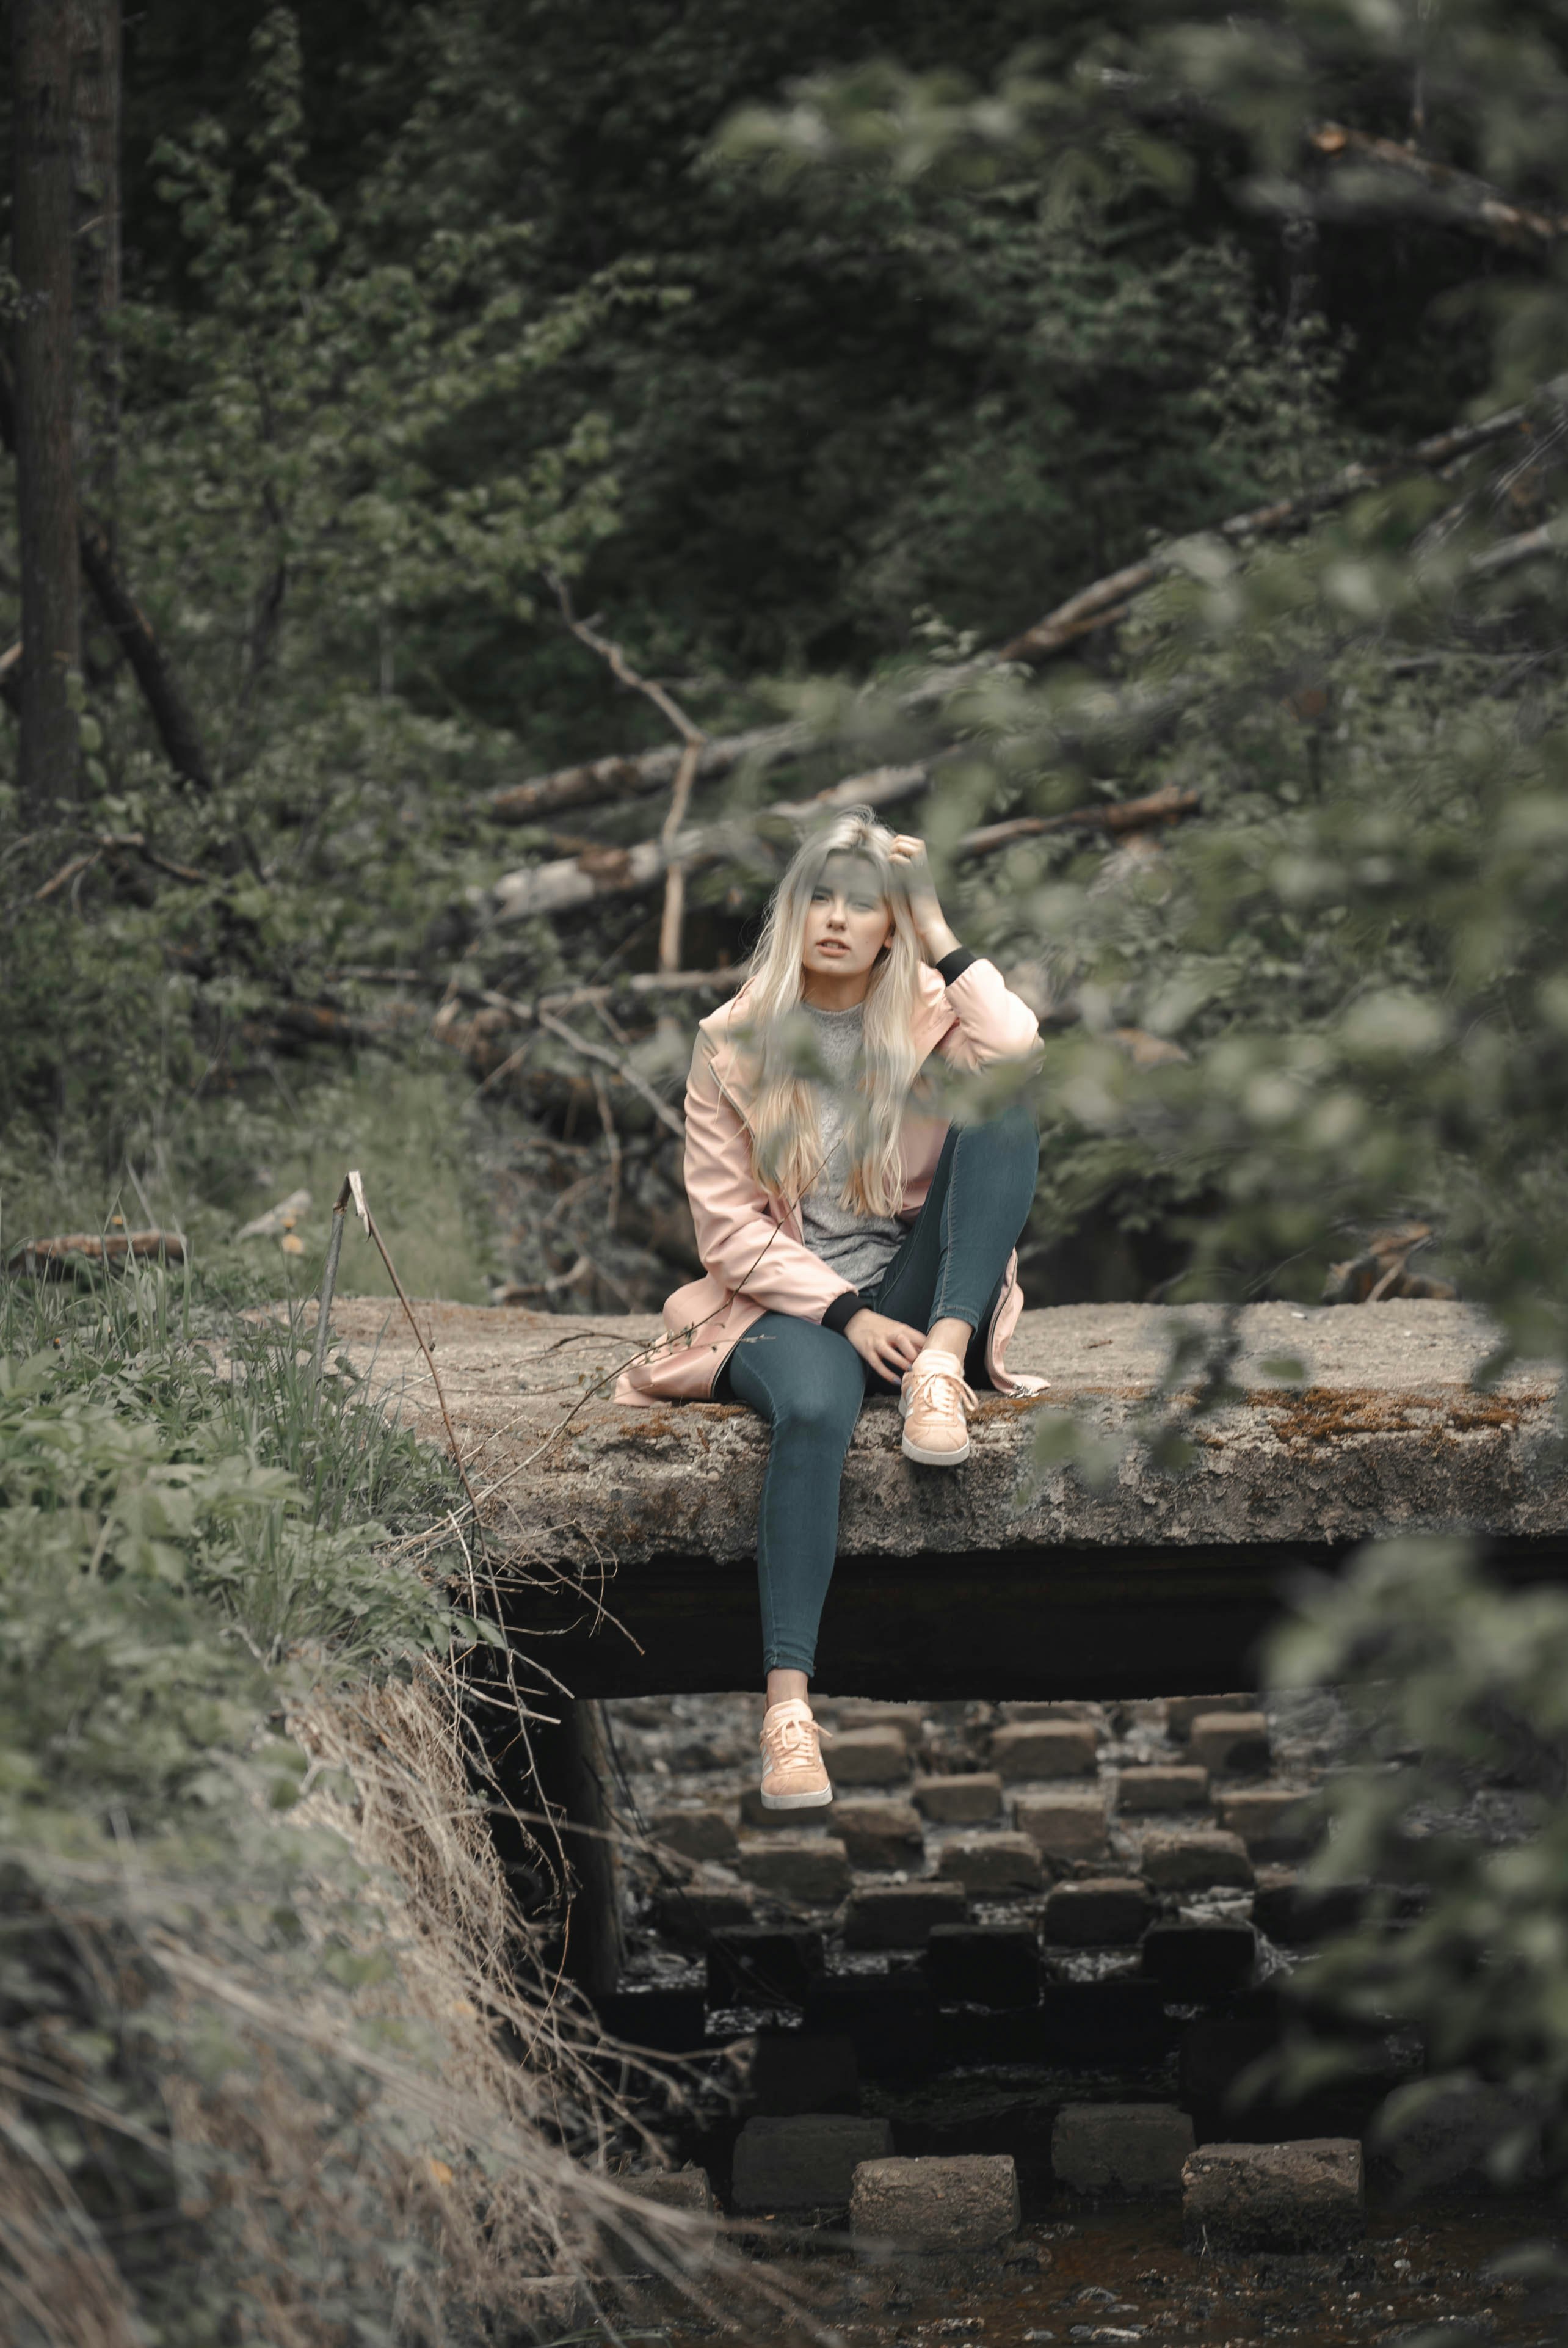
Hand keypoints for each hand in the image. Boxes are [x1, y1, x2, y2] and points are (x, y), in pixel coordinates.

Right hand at [844, 1307, 925, 1381]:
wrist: (856, 1319)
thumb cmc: (881, 1326)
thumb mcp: (898, 1328)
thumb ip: (911, 1341)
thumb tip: (929, 1354)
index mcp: (901, 1328)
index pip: (918, 1338)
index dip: (928, 1349)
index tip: (936, 1360)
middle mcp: (889, 1334)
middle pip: (903, 1342)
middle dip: (914, 1355)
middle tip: (922, 1366)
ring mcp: (877, 1342)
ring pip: (890, 1353)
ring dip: (901, 1363)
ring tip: (911, 1372)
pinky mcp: (867, 1351)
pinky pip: (877, 1364)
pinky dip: (887, 1374)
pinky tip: (896, 1381)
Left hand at [887, 834, 958, 961]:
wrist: (932, 928)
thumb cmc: (920, 918)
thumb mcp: (910, 897)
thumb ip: (903, 885)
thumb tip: (890, 882)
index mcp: (924, 872)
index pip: (919, 846)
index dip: (906, 842)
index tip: (893, 850)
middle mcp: (925, 871)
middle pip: (918, 843)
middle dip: (901, 842)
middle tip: (891, 852)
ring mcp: (923, 876)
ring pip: (915, 848)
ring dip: (899, 848)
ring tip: (890, 858)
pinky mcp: (917, 884)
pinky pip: (906, 864)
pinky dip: (896, 859)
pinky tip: (890, 865)